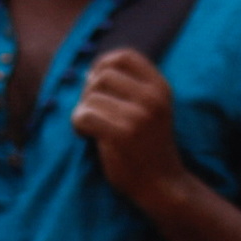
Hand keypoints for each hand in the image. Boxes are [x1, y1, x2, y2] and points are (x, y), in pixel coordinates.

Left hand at [71, 47, 189, 210]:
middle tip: (94, 113)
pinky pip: (83, 116)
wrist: (162, 185)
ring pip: (90, 97)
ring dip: (83, 111)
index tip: (97, 86)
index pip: (124, 56)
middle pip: (101, 75)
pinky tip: (87, 136)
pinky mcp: (121, 134)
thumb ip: (129, 88)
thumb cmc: (148, 146)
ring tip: (93, 128)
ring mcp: (138, 116)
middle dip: (89, 92)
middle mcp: (152, 97)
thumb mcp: (151, 109)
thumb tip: (90, 70)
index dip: (102, 65)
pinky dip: (78, 125)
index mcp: (160, 87)